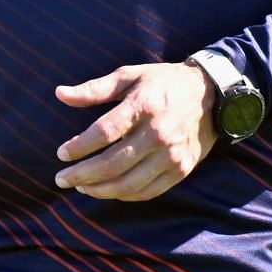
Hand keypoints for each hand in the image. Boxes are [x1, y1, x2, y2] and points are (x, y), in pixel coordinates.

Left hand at [53, 62, 217, 200]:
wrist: (211, 94)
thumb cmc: (163, 82)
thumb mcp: (129, 76)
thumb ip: (94, 89)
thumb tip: (60, 94)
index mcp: (143, 106)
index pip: (104, 133)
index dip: (79, 147)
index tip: (61, 154)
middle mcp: (158, 133)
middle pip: (113, 164)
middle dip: (81, 175)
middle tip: (61, 179)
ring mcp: (171, 155)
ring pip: (128, 184)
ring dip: (99, 190)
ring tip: (81, 186)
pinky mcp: (181, 170)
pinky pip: (147, 192)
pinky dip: (124, 195)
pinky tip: (108, 190)